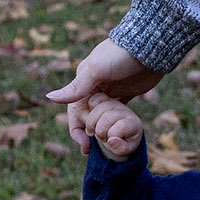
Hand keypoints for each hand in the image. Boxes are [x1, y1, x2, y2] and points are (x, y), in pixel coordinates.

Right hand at [49, 37, 164, 150]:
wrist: (149, 49)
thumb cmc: (119, 57)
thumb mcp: (95, 71)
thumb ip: (75, 88)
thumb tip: (49, 98)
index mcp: (83, 80)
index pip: (74, 110)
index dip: (77, 130)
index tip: (84, 146)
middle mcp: (94, 86)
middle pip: (87, 114)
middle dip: (88, 132)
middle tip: (94, 150)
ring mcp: (110, 90)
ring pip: (100, 115)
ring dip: (100, 129)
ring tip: (104, 147)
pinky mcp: (125, 94)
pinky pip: (115, 112)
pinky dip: (113, 123)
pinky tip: (115, 134)